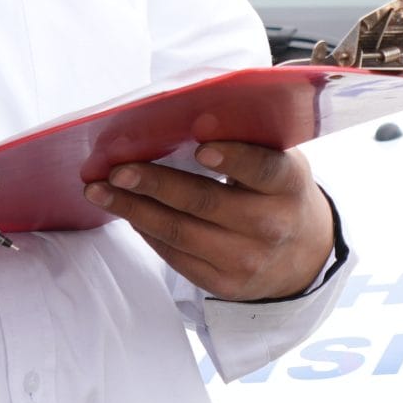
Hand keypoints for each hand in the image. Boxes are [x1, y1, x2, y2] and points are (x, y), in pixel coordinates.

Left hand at [83, 118, 336, 301]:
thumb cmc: (277, 192)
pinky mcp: (224, 284)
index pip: (262, 169)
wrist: (302, 256)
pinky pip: (175, 256)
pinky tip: (128, 211)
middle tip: (117, 170)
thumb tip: (193, 118)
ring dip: (134, 209)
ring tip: (100, 191)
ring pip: (179, 232)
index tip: (200, 146)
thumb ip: (246, 140)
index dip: (232, 158)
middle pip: (205, 202)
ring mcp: (246, 259)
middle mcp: (270, 225)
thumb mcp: (280, 160)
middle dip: (155, 184)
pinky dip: (146, 231)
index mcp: (288, 184)